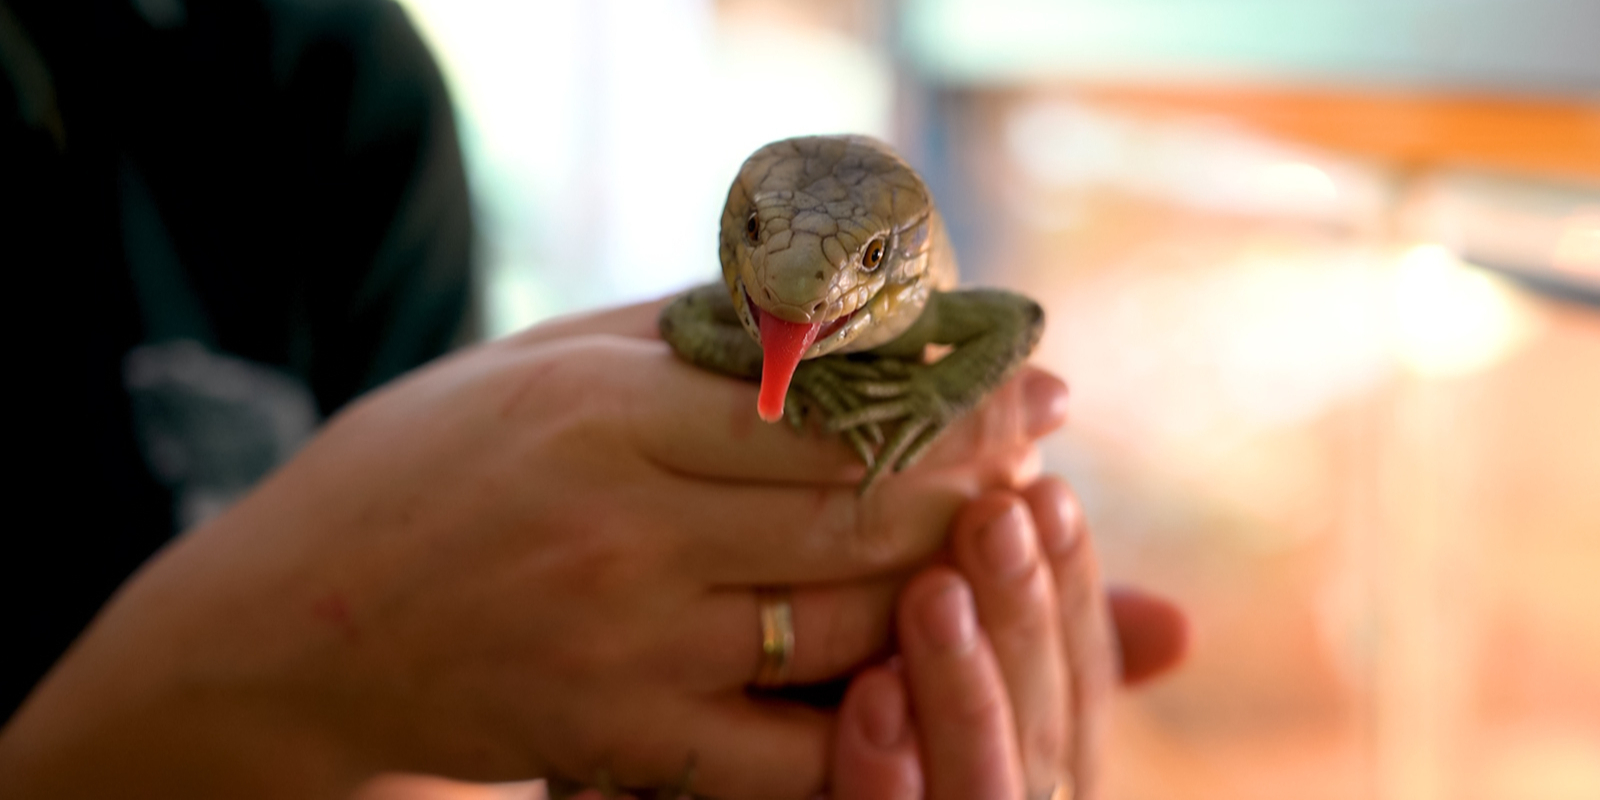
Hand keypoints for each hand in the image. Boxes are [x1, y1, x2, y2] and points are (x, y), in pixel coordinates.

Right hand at [0, 298, 1067, 799]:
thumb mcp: (545, 359)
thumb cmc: (429, 463)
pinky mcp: (613, 738)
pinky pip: (785, 751)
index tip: (1038, 396)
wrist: (296, 619)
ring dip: (941, 596)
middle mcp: (626, 532)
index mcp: (611, 415)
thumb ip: (692, 337)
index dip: (958, 408)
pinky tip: (921, 676)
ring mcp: (624, 648)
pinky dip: (871, 720)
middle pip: (862, 520)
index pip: (835, 412)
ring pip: (845, 631)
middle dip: (975, 496)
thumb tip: (844, 315)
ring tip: (998, 559)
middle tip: (1038, 474)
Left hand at [834, 479, 1186, 799]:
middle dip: (1024, 620)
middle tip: (996, 512)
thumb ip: (1025, 640)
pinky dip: (885, 778)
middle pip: (1042, 732)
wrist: (727, 778)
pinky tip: (869, 696)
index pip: (1081, 682)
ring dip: (963, 688)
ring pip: (983, 789)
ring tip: (934, 589)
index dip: (1073, 590)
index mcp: (1037, 769)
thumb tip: (1178, 622)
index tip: (1048, 488)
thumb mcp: (940, 678)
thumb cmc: (829, 732)